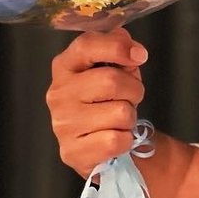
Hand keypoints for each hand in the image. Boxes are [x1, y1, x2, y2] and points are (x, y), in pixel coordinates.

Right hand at [45, 26, 148, 176]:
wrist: (99, 144)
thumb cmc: (107, 100)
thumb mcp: (115, 69)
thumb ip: (120, 50)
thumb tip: (133, 50)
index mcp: (65, 66)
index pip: (86, 45)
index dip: (117, 47)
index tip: (140, 56)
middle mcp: (58, 93)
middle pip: (111, 81)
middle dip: (133, 89)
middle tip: (130, 97)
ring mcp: (62, 124)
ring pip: (120, 113)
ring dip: (130, 117)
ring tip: (119, 119)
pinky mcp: (72, 152)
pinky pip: (117, 140)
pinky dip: (126, 140)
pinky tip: (115, 137)